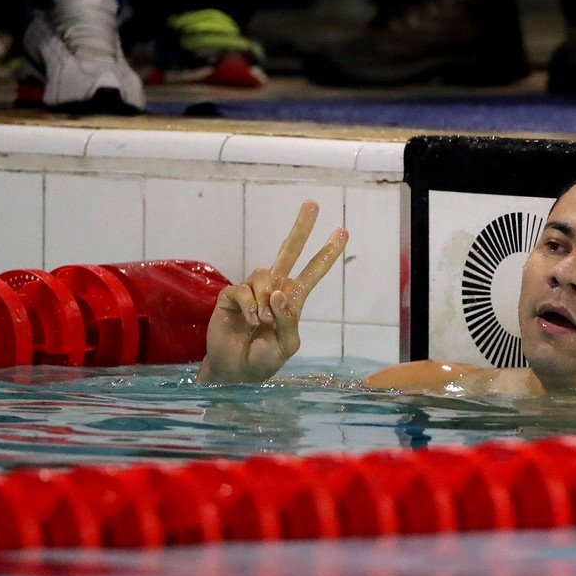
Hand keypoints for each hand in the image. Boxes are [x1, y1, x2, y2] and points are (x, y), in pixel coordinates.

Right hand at [197, 200, 348, 382]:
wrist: (236, 371)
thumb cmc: (264, 358)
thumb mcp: (286, 345)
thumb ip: (288, 320)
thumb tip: (279, 292)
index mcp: (293, 299)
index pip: (313, 271)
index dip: (327, 253)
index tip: (343, 231)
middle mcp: (274, 288)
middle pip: (289, 250)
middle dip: (301, 227)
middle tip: (313, 203)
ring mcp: (253, 290)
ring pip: (265, 274)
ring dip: (266, 299)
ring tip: (262, 321)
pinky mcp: (232, 295)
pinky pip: (244, 290)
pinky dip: (251, 308)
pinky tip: (249, 321)